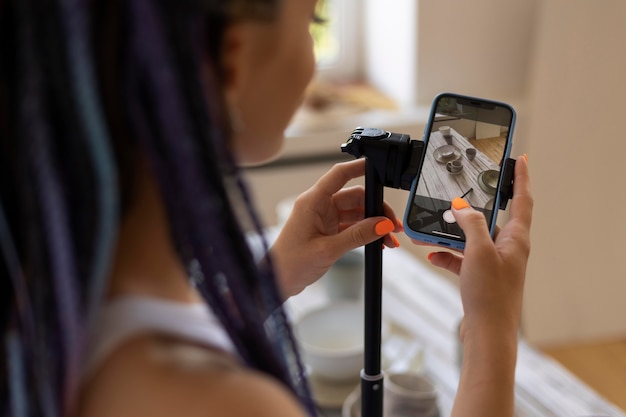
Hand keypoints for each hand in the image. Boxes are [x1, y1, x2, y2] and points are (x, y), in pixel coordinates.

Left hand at [269, 159, 401, 297]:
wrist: (276, 281)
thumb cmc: (290, 263)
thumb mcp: (328, 249)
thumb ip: (358, 235)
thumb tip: (382, 224)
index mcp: (313, 202)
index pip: (339, 175)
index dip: (359, 167)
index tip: (378, 166)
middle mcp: (318, 206)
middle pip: (354, 197)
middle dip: (376, 209)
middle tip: (392, 224)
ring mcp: (323, 219)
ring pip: (356, 213)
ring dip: (374, 224)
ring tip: (389, 239)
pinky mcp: (327, 231)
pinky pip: (351, 227)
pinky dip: (365, 233)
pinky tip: (378, 242)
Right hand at [428, 155, 531, 336]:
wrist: (487, 333)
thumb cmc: (491, 295)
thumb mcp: (479, 251)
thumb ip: (470, 224)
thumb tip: (461, 208)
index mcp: (516, 238)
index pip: (522, 199)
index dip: (520, 177)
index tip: (518, 159)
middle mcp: (508, 248)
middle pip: (490, 218)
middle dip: (468, 209)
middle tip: (455, 195)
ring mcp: (494, 263)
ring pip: (471, 238)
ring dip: (450, 234)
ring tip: (429, 230)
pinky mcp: (481, 277)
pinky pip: (462, 258)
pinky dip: (448, 255)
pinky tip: (433, 254)